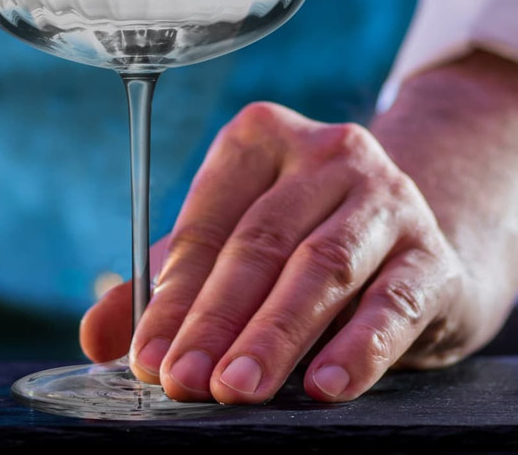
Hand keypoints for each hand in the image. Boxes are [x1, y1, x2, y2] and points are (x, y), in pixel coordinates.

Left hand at [81, 101, 482, 403]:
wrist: (406, 242)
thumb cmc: (298, 239)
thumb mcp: (228, 247)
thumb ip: (164, 287)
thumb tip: (97, 335)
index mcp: (261, 139)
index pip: (207, 225)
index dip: (173, 294)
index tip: (145, 356)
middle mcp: (325, 154)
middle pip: (258, 242)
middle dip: (216, 318)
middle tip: (182, 380)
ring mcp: (385, 197)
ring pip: (320, 267)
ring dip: (274, 333)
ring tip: (236, 389)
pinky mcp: (430, 252)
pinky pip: (391, 300)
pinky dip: (359, 345)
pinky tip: (326, 385)